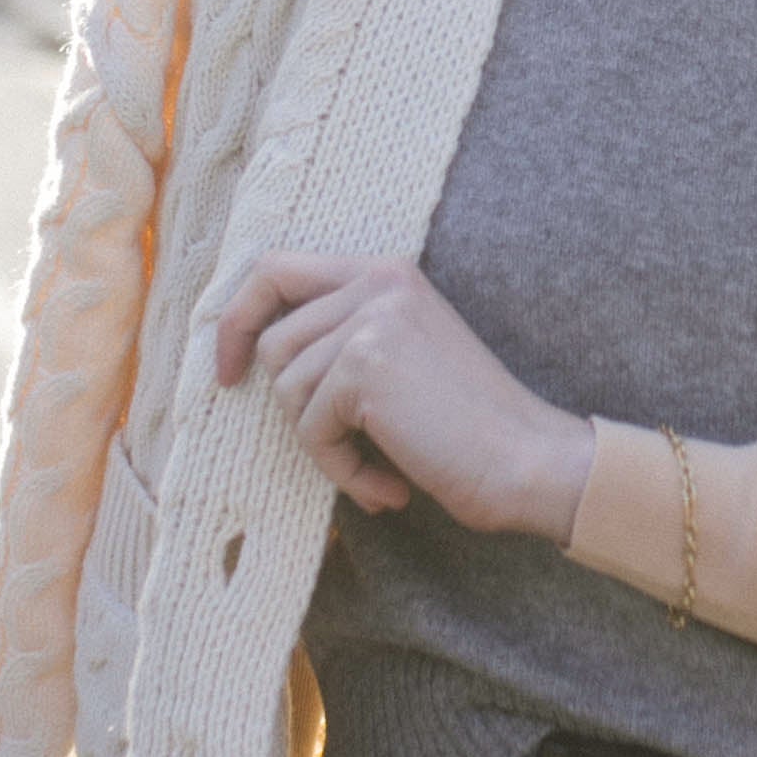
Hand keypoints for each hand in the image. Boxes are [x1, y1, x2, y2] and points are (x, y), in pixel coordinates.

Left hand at [213, 254, 593, 539]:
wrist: (528, 459)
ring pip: (287, 391)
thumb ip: (344, 334)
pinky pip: (311, 430)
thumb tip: (253, 351)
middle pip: (275, 343)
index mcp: (385, 272)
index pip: (275, 270)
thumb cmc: (468, 425)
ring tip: (376, 465)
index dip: (237, 319)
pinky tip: (388, 486)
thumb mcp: (404, 353)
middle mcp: (376, 282)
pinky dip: (342, 470)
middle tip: (347, 442)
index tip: (228, 370)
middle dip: (296, 406)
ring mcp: (369, 320)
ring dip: (325, 444)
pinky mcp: (363, 367)